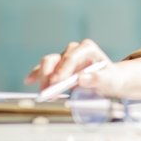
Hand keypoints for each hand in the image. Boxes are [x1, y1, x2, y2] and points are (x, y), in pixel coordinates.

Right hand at [24, 40, 140, 98]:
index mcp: (87, 48)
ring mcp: (64, 58)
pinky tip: (29, 80)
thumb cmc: (111, 79)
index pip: (71, 57)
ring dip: (43, 77)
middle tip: (48, 91)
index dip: (63, 70)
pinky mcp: (58, 67)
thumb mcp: (109, 80)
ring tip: (43, 92)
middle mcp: (73, 50)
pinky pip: (44, 69)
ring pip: (48, 63)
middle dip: (50, 75)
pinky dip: (36, 74)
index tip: (57, 83)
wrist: (109, 81)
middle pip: (56, 59)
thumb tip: (81, 79)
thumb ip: (96, 79)